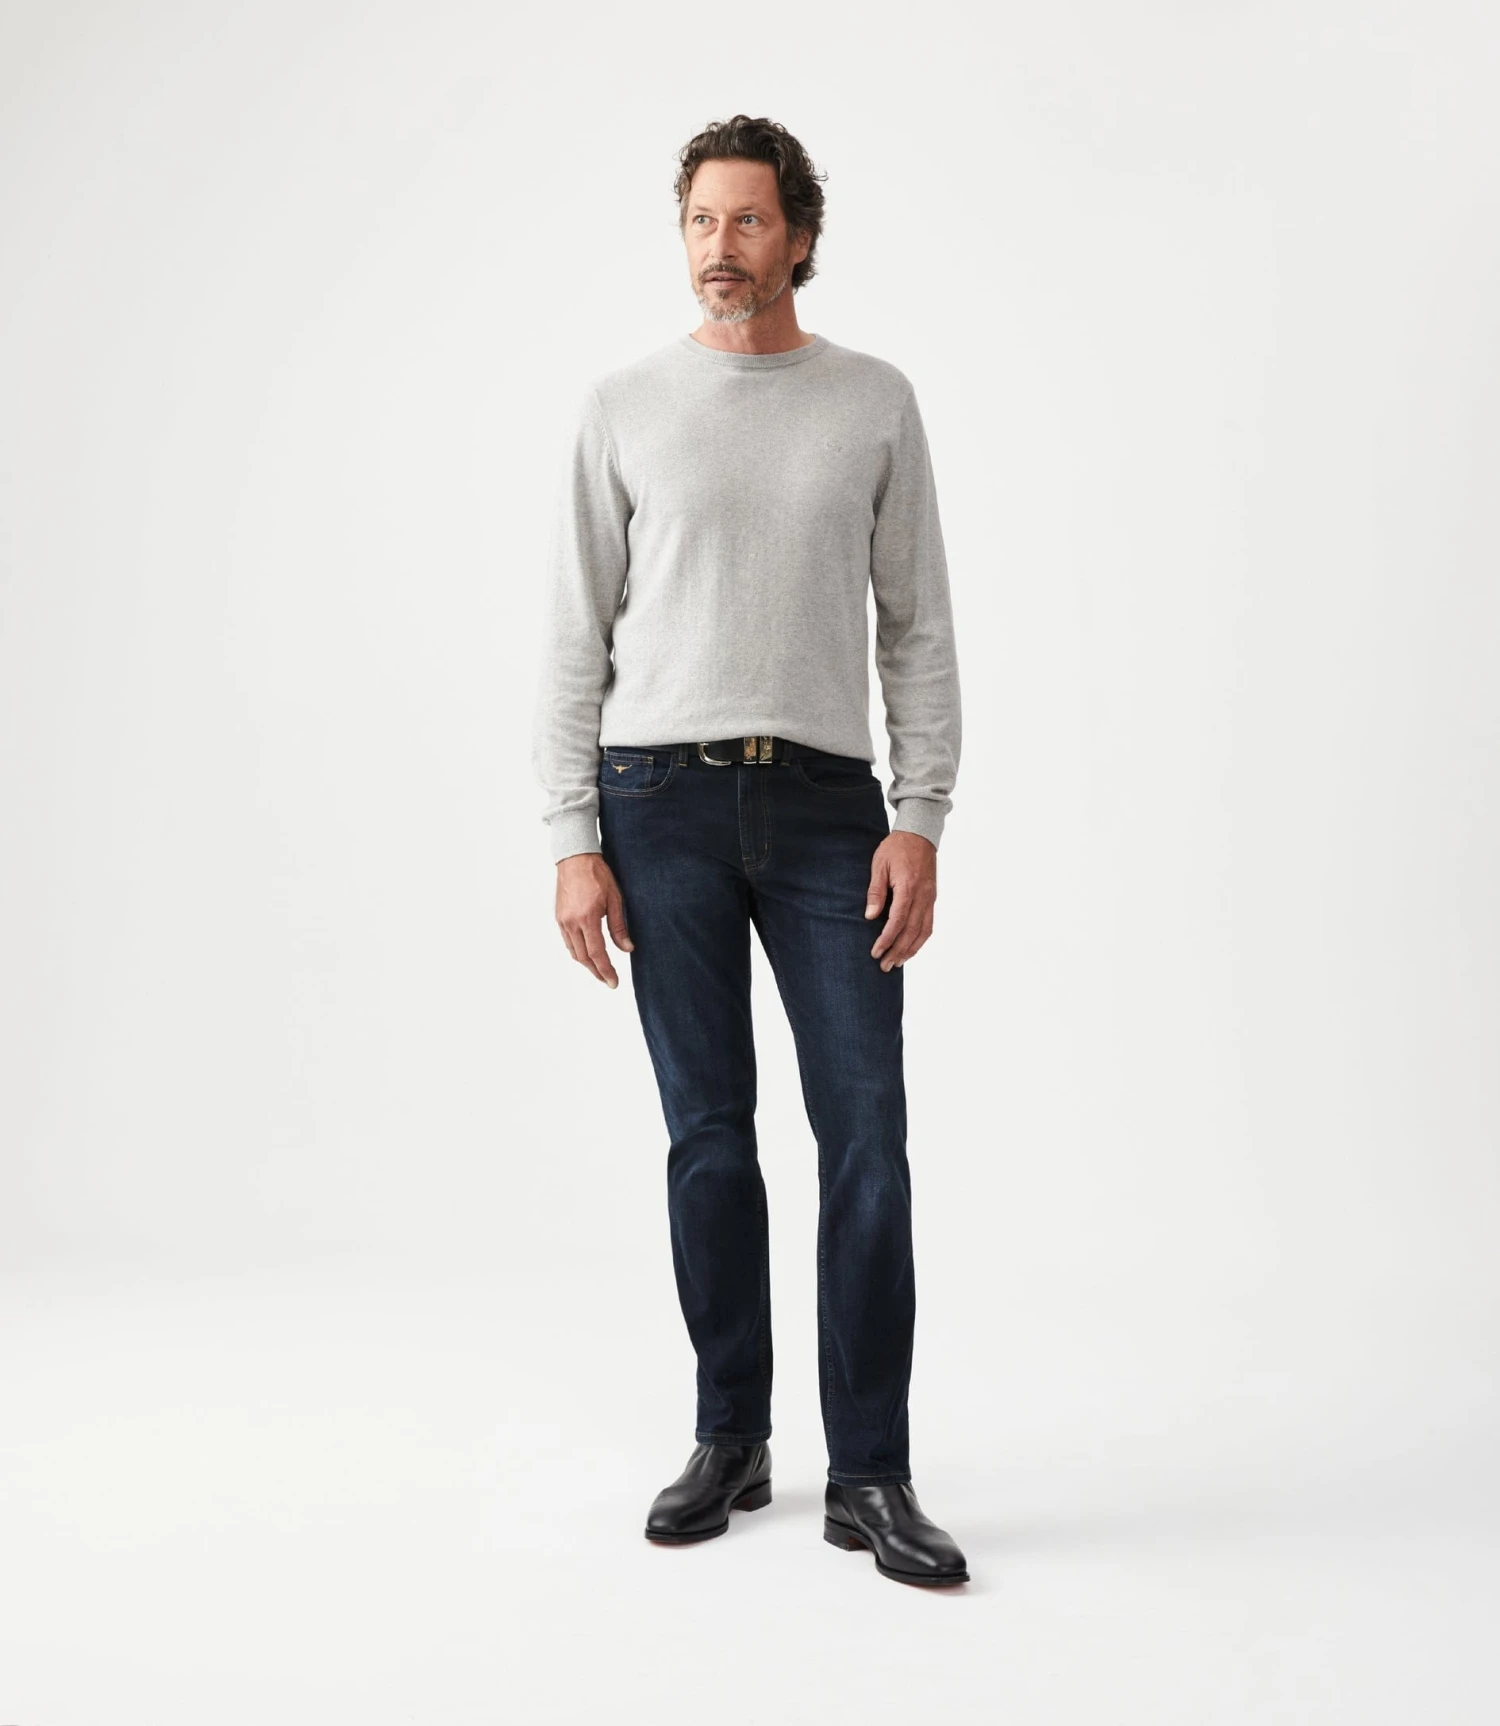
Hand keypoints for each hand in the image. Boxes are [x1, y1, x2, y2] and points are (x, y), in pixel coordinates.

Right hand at [554, 852, 633, 987]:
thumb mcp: (615, 899)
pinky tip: (587, 953)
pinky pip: (568, 942)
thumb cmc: (598, 875)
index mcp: (587, 918)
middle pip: (583, 957)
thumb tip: (627, 948)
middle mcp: (571, 923)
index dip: (606, 971)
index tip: (613, 982)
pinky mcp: (559, 917)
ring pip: (573, 952)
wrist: (576, 859)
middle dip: (596, 971)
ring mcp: (563, 921)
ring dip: (586, 963)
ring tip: (600, 969)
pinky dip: (578, 952)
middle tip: (608, 980)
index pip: (597, 953)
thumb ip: (619, 927)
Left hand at [865, 831, 936, 969]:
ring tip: (898, 962)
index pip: (897, 921)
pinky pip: (929, 924)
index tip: (876, 952)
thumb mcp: (879, 865)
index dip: (886, 940)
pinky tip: (911, 948)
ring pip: (923, 931)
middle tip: (884, 966)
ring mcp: (930, 898)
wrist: (920, 834)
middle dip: (897, 951)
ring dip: (911, 950)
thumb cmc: (896, 848)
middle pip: (911, 932)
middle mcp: (922, 896)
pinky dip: (920, 940)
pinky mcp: (932, 898)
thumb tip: (870, 917)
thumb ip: (875, 892)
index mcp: (908, 887)